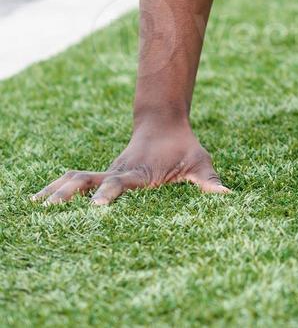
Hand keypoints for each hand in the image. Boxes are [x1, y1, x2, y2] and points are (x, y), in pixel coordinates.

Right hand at [31, 123, 229, 206]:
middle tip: (52, 207)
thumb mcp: (199, 162)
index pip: (121, 184)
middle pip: (90, 181)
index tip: (98, 205)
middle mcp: (118, 173)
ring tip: (37, 206)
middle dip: (72, 193)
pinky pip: (77, 180)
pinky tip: (37, 201)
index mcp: (139, 173)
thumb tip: (226, 194)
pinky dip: (57, 188)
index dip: (110, 193)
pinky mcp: (103, 176)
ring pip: (78, 179)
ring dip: (58, 190)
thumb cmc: (185, 148)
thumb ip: (209, 180)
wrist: (165, 124)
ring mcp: (108, 174)